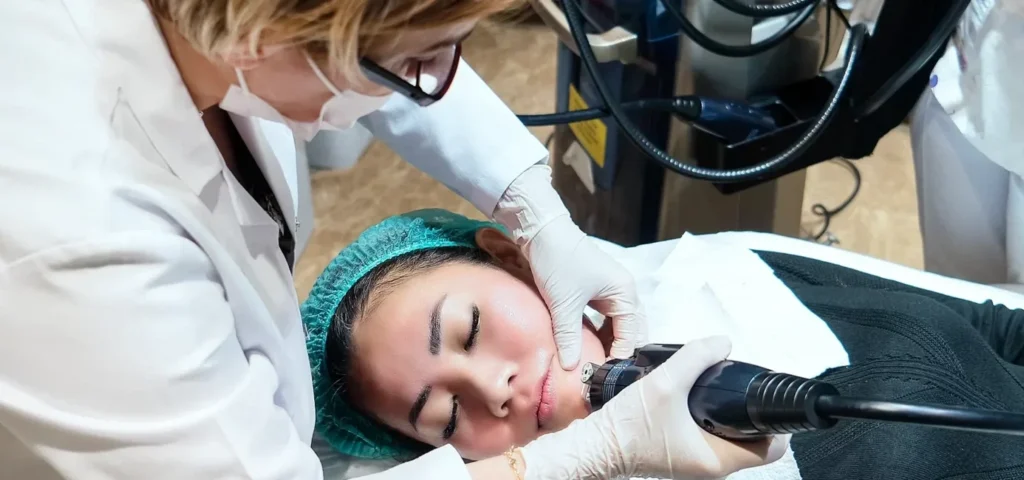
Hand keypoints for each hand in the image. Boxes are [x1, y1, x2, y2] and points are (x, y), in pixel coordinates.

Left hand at [493, 165, 644, 369]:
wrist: (540, 230)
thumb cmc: (558, 261)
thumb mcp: (563, 304)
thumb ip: (569, 338)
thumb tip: (572, 368)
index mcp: (625, 293)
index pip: (631, 335)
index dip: (620, 357)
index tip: (604, 378)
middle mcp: (622, 292)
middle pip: (629, 331)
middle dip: (618, 353)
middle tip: (603, 376)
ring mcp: (609, 290)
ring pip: (615, 326)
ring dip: (608, 344)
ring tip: (595, 366)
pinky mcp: (593, 290)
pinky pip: (602, 319)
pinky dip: (597, 334)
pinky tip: (585, 347)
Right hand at [520, 337, 790, 479]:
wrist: (595, 444)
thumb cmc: (627, 426)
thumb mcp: (666, 383)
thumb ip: (696, 358)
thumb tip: (721, 342)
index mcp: (717, 459)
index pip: (772, 447)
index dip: (776, 421)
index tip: (764, 395)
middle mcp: (712, 465)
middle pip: (755, 441)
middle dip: (753, 413)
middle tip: (742, 385)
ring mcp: (698, 461)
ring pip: (733, 438)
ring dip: (732, 414)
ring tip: (722, 386)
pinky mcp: (684, 454)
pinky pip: (713, 437)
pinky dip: (713, 418)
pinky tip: (700, 397)